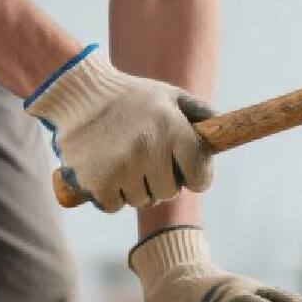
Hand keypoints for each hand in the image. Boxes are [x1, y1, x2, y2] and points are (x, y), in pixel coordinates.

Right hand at [26, 47, 213, 211]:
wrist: (79, 96)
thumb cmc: (130, 97)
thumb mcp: (169, 96)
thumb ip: (199, 113)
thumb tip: (222, 129)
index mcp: (172, 128)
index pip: (200, 175)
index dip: (197, 177)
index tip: (189, 173)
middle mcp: (148, 149)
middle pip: (169, 191)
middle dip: (162, 179)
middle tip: (147, 159)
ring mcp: (122, 167)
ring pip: (141, 200)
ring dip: (135, 187)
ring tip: (124, 160)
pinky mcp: (97, 182)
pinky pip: (114, 205)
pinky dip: (111, 194)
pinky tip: (106, 170)